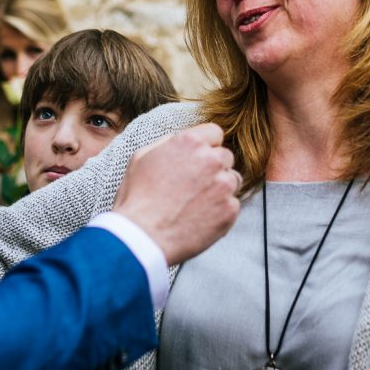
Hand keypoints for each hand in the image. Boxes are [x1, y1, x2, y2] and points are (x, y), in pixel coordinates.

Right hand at [112, 123, 238, 264]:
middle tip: (193, 184)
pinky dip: (219, 210)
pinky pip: (231, 204)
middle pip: (225, 157)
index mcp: (190, 142)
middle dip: (213, 167)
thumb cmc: (137, 198)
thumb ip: (168, 143)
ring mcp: (224, 186)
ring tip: (195, 203)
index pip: (214, 133)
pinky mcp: (230, 210)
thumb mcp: (141, 157)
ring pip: (232, 180)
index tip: (198, 158)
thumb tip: (181, 140)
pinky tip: (198, 217)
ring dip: (219, 188)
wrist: (143, 237)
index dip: (205, 146)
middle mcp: (212, 160)